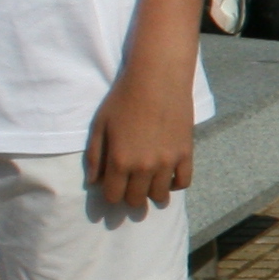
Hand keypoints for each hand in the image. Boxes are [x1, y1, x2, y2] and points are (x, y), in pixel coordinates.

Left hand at [86, 55, 198, 210]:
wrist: (157, 79)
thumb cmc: (123, 99)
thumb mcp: (100, 125)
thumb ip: (95, 156)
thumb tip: (93, 182)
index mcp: (119, 162)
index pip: (113, 196)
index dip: (111, 195)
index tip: (112, 188)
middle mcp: (143, 168)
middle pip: (136, 200)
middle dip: (130, 198)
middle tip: (130, 189)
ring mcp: (167, 162)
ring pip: (160, 196)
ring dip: (152, 195)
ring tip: (149, 188)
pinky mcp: (185, 154)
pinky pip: (183, 182)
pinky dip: (174, 185)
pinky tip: (167, 178)